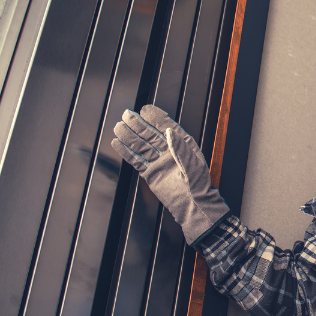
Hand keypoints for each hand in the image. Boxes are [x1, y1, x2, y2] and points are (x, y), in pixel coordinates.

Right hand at [111, 105, 229, 243]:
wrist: (193, 206)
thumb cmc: (198, 186)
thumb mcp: (192, 165)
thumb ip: (180, 149)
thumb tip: (168, 131)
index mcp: (183, 145)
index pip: (168, 127)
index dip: (156, 118)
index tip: (145, 109)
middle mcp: (170, 151)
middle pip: (151, 135)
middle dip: (139, 124)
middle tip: (126, 114)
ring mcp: (159, 161)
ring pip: (141, 146)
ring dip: (129, 136)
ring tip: (118, 126)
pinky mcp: (150, 173)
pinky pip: (136, 160)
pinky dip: (126, 152)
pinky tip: (117, 143)